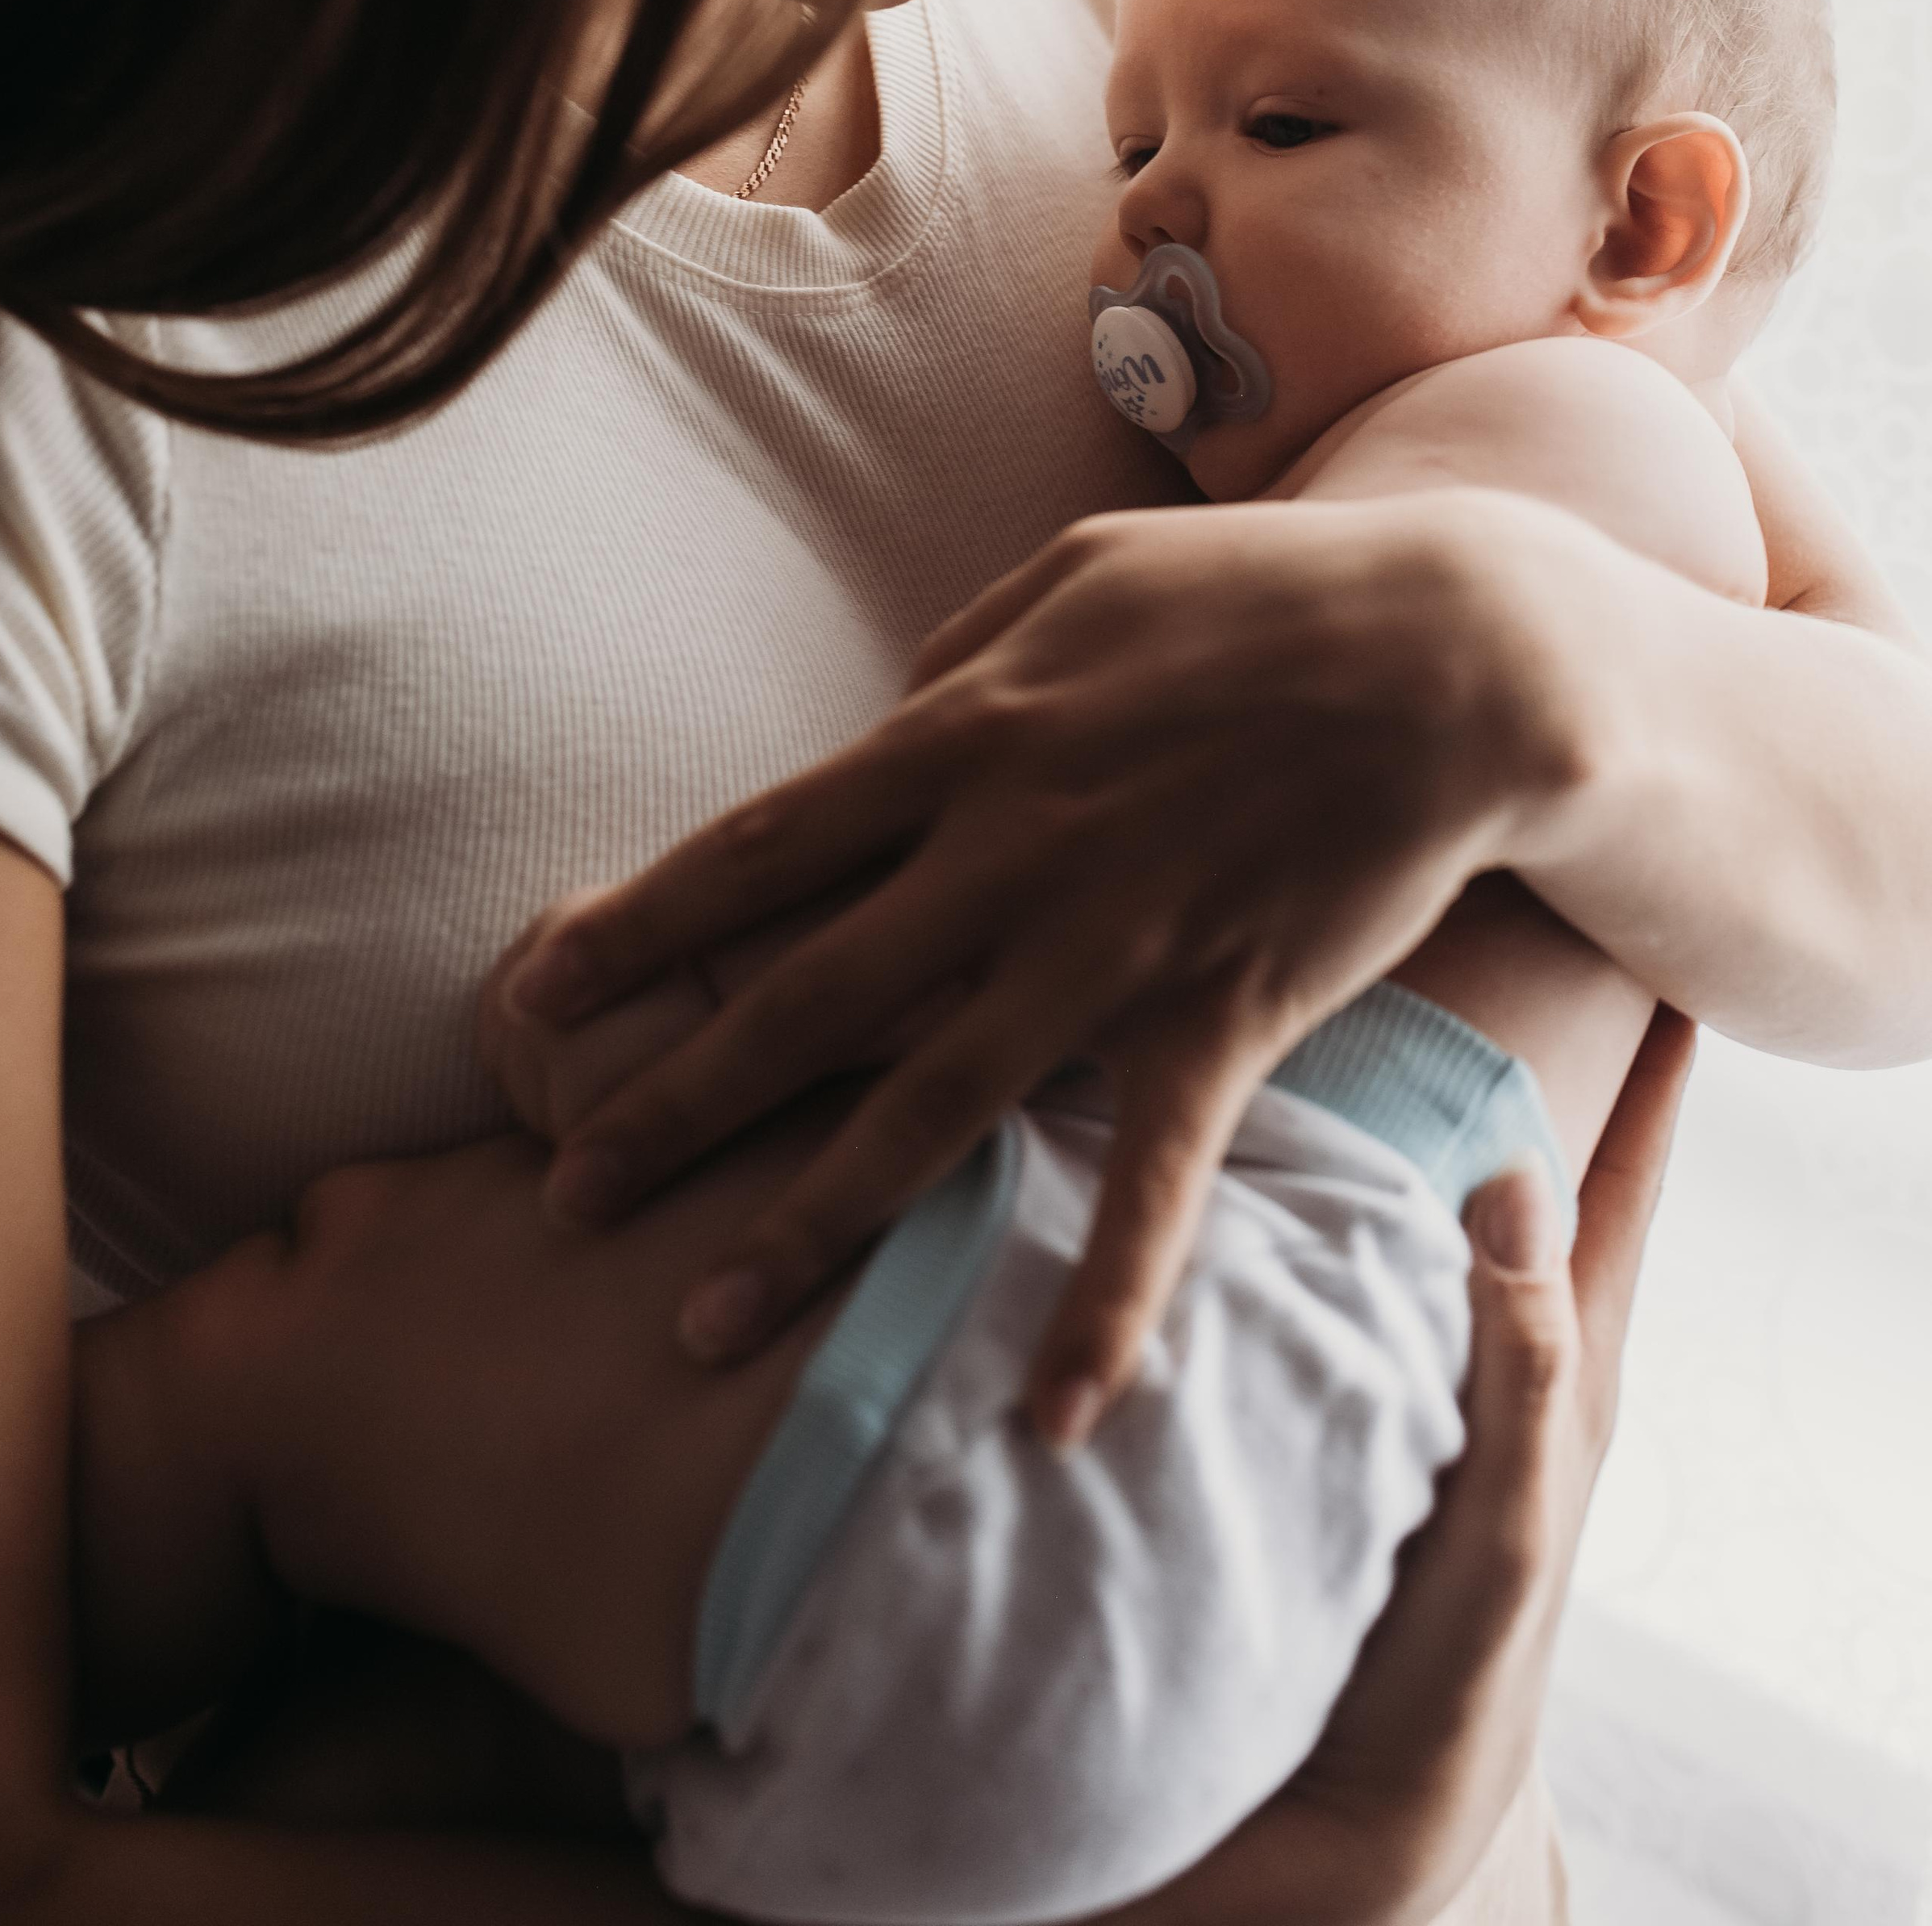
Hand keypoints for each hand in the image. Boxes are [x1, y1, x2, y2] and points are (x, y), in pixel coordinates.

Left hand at [492, 490, 1618, 1436]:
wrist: (1452, 652)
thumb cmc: (1256, 594)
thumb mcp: (1078, 574)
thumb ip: (966, 654)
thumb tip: (887, 713)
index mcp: (963, 739)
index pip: (759, 849)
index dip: (639, 927)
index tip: (535, 997)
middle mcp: (1007, 858)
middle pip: (802, 999)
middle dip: (673, 1105)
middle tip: (565, 1196)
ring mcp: (1110, 950)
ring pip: (926, 1112)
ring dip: (808, 1225)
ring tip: (702, 1324)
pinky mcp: (1220, 1018)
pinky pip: (1151, 1184)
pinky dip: (1104, 1302)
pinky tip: (1048, 1413)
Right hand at [1105, 1007, 1694, 1925]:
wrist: (1304, 1847)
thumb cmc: (1437, 1705)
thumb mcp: (1502, 1541)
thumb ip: (1521, 1380)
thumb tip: (1516, 1186)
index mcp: (1544, 1372)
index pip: (1609, 1186)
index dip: (1645, 1074)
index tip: (1658, 944)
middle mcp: (1459, 1346)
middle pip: (1501, 1157)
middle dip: (1511, 1036)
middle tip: (1480, 902)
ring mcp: (1372, 1372)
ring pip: (1387, 1193)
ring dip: (1376, 1091)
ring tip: (1348, 970)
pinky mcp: (1285, 1406)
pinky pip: (1282, 1263)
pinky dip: (1268, 1186)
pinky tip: (1207, 1120)